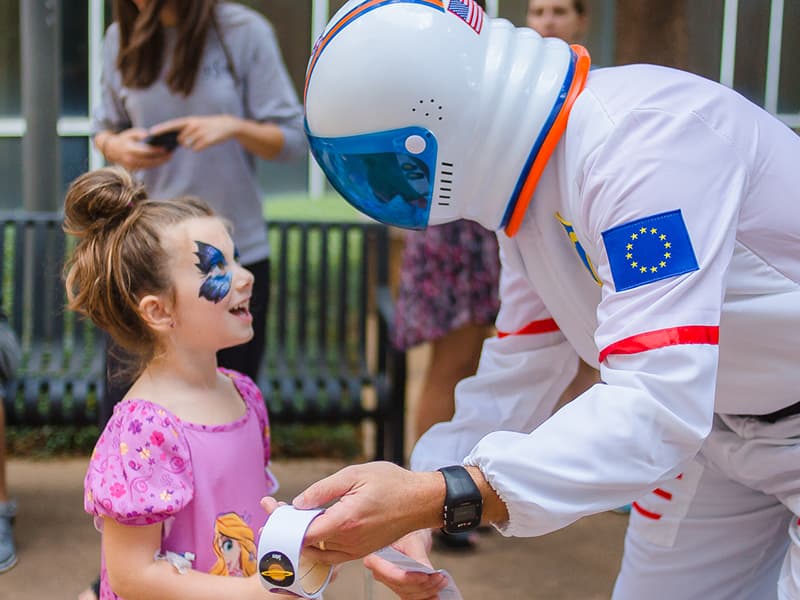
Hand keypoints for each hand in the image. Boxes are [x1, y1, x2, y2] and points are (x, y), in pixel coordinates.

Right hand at [103, 128, 172, 170]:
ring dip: (160, 162)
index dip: (156, 150)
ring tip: (169, 156)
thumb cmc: (124, 139)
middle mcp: (130, 160)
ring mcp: (131, 167)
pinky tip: (163, 159)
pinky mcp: (134, 170)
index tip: (165, 148)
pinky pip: (147, 167)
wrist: (112, 150)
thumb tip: (152, 136)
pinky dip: (155, 163)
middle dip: (161, 158)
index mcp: (129, 149)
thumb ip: (141, 134)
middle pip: (149, 161)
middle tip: (171, 153)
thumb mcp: (131, 133)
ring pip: (149, 166)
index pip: (145, 151)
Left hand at [150, 115, 240, 151]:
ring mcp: (199, 133)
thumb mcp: (197, 123)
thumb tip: (177, 141)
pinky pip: (196, 148)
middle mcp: (193, 125)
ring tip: (202, 138)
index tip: (151, 132)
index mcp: (189, 120)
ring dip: (192, 144)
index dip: (161, 129)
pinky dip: (199, 147)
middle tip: (193, 138)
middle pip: (180, 139)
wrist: (227, 125)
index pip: (172, 125)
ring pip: (188, 145)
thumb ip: (186, 130)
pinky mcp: (206, 141)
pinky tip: (206, 142)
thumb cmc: (209, 126)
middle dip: (182, 142)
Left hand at [263, 462, 443, 563]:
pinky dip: (318, 544)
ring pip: (318, 551)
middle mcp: (350, 541)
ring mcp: (357, 550)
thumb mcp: (356, 474)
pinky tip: (314, 527)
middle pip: (308, 542)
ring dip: (302, 537)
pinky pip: (332, 555)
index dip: (285, 523)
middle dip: (289, 527)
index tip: (272, 509)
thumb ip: (324, 489)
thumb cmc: (392, 483)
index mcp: (346, 520)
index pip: (305, 531)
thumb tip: (298, 502)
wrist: (420, 501)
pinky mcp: (362, 552)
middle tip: (276, 510)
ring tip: (292, 517)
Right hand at [364, 530, 447, 599]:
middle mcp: (380, 571)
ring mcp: (390, 580)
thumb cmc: (407, 532)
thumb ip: (418, 556)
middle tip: (439, 577)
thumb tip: (427, 570)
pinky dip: (425, 597)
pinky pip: (412, 596)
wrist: (411, 533)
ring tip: (441, 581)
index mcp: (375, 557)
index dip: (408, 578)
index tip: (425, 576)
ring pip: (408, 593)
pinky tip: (435, 595)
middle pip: (401, 586)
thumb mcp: (412, 540)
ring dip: (427, 590)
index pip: (390, 573)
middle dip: (423, 584)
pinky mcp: (400, 586)